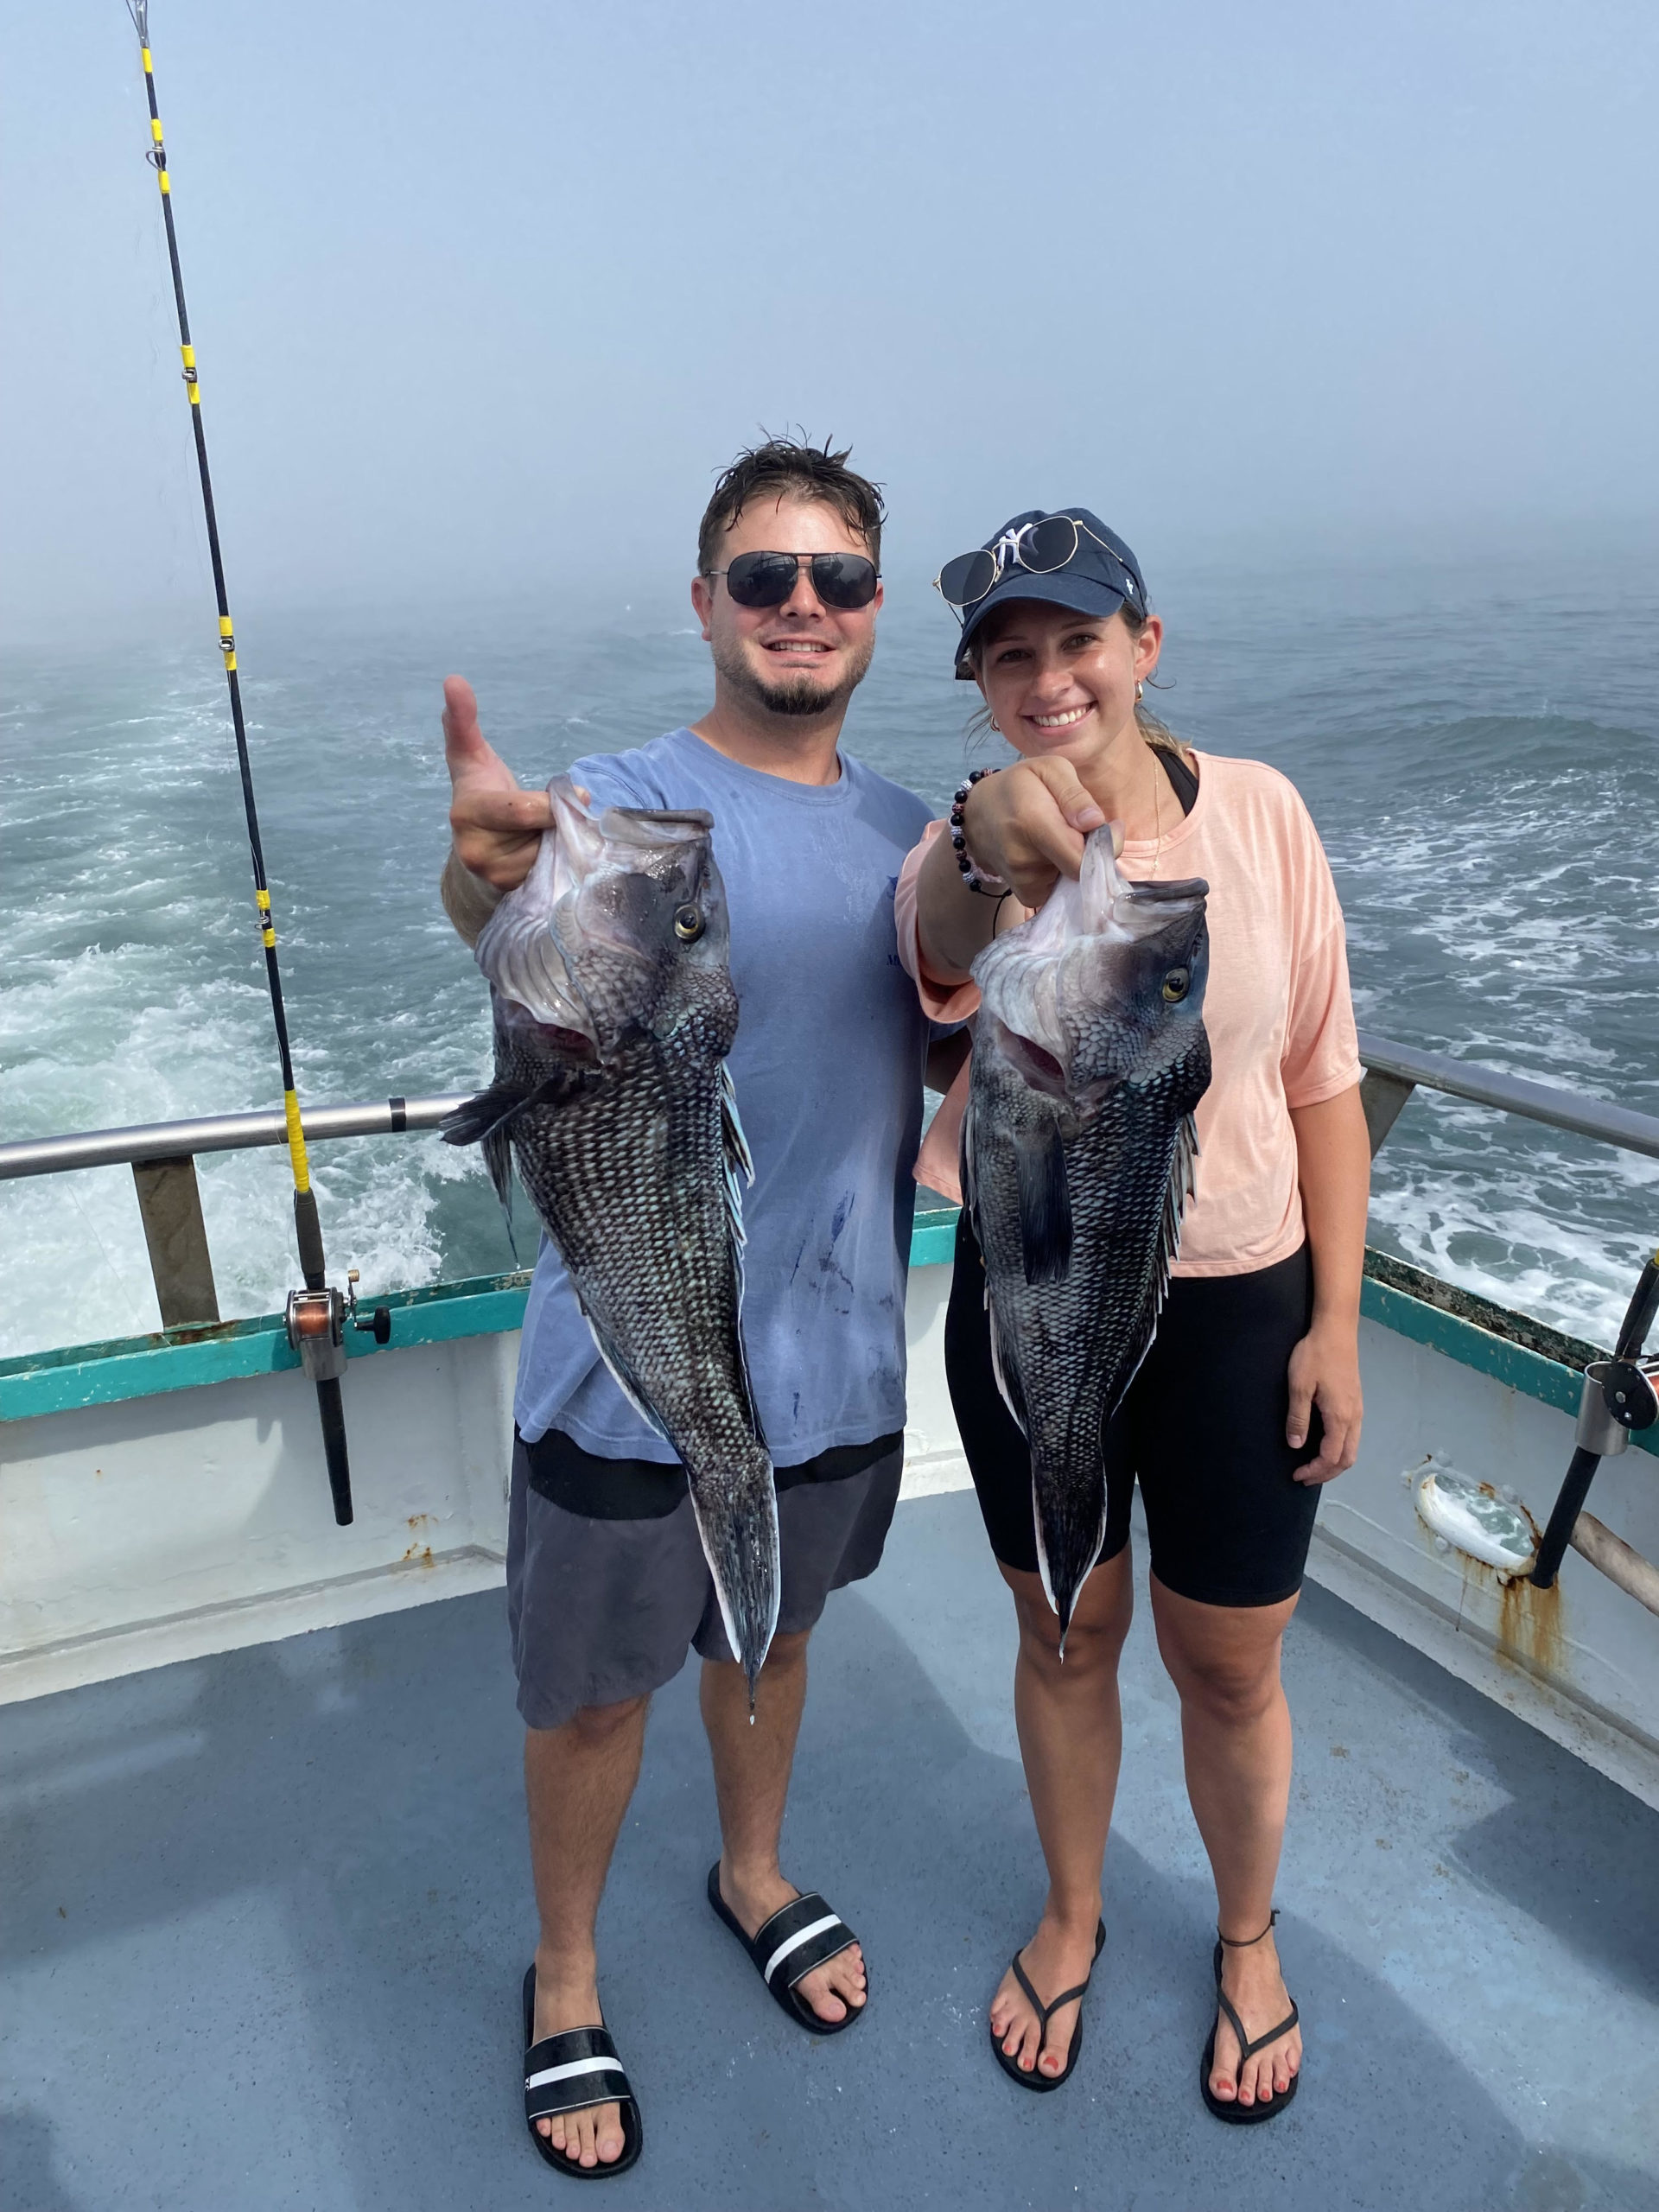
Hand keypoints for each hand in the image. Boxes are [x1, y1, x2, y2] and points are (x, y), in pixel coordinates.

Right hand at [442, 675, 553, 891]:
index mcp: (467, 815)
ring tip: (547, 834)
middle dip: (559, 823)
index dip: (554, 802)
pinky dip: (563, 864)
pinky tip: (553, 853)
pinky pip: (555, 878)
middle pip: (544, 834)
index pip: (522, 810)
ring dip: (563, 843)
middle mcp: (477, 853)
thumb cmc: (478, 792)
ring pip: (553, 857)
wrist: (474, 845)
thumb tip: (453, 680)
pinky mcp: (514, 896)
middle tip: (561, 814)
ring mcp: (496, 879)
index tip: (578, 792)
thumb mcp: (470, 757)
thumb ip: (464, 722)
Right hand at [960, 759, 1113, 909]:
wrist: (978, 813)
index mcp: (1033, 823)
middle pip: (1081, 869)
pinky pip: (1060, 891)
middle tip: (1084, 829)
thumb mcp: (1049, 770)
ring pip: (1073, 880)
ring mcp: (1022, 881)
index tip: (1111, 826)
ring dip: (1076, 861)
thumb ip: (1074, 794)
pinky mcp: (1025, 895)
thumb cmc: (1019, 785)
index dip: (1107, 846)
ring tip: (1060, 838)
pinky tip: (1053, 855)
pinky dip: (1064, 875)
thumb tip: (1095, 822)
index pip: (1082, 857)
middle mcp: (1024, 859)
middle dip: (1093, 851)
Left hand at [1286, 1321, 1362, 1482]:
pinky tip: (1324, 1445)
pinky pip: (1352, 1436)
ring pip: (1352, 1448)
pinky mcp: (1356, 1402)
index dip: (1315, 1471)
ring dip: (1334, 1462)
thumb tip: (1296, 1446)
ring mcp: (1358, 1409)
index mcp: (1340, 1417)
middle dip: (1327, 1473)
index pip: (1331, 1457)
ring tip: (1313, 1466)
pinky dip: (1339, 1449)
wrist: (1336, 1330)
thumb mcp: (1299, 1386)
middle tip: (1304, 1477)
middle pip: (1347, 1458)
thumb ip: (1298, 1418)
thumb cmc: (1315, 1355)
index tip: (1296, 1475)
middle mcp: (1354, 1417)